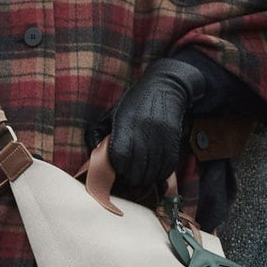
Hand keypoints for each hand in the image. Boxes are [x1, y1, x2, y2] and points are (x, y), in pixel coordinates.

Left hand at [106, 56, 218, 198]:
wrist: (164, 87)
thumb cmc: (134, 102)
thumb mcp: (111, 113)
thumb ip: (98, 133)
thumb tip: (92, 154)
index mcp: (125, 125)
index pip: (120, 157)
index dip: (117, 169)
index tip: (116, 171)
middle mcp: (143, 132)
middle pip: (136, 169)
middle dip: (131, 178)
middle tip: (128, 178)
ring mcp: (160, 137)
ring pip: (152, 172)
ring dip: (146, 179)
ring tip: (141, 176)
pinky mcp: (173, 140)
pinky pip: (168, 167)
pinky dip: (160, 174)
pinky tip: (154, 172)